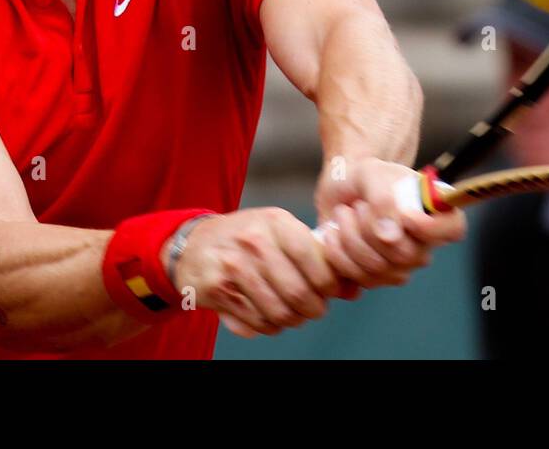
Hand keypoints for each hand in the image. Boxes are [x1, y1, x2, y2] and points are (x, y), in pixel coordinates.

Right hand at [169, 208, 341, 338]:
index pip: (313, 257)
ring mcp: (234, 266)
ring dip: (294, 320)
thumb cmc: (249, 238)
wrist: (195, 245)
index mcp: (275, 221)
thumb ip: (317, 257)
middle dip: (313, 308)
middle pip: (298, 292)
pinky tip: (271, 317)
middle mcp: (254, 241)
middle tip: (314, 309)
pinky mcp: (219, 291)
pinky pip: (258, 322)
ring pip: (280, 312)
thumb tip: (353, 289)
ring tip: (295, 314)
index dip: (328, 282)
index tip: (330, 291)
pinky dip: (271, 327)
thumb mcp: (281, 233)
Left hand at [314, 157, 466, 291]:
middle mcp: (423, 245)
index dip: (431, 227)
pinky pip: (356, 278)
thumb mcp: (373, 174)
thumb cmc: (366, 177)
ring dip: (349, 237)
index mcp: (435, 213)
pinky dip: (336, 253)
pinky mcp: (374, 278)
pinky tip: (333, 233)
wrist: (340, 189)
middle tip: (357, 206)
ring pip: (376, 269)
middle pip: (404, 255)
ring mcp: (400, 266)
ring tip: (343, 214)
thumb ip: (384, 199)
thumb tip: (391, 238)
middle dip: (369, 228)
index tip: (405, 213)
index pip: (453, 229)